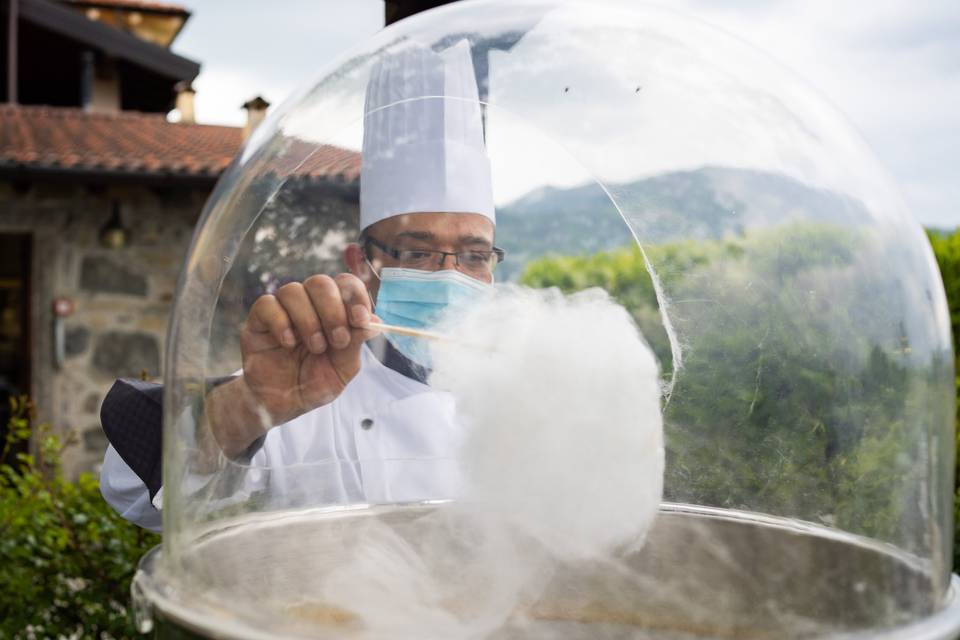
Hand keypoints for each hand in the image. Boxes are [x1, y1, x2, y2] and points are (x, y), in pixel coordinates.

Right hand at [239, 273, 379, 425]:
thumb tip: (374, 320)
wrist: (280, 405)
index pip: (345, 285)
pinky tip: (288, 343)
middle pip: (320, 283)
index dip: (355, 296)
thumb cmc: (313, 384)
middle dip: (333, 310)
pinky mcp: (258, 320)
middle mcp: (308, 305)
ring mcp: (282, 310)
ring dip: (309, 320)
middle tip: (337, 340)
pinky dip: (281, 322)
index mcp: (333, 312)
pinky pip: (267, 304)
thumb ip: (355, 343)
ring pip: (293, 290)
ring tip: (315, 347)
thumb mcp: (342, 369)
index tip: (360, 319)